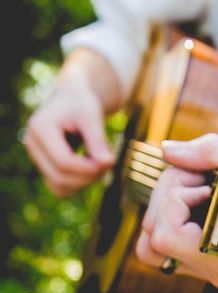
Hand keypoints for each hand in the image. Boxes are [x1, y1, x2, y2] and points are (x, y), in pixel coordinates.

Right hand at [24, 77, 114, 196]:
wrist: (71, 101)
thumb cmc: (82, 105)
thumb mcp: (92, 115)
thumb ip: (98, 139)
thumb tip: (108, 164)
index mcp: (40, 127)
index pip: (64, 161)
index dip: (88, 168)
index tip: (109, 161)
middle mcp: (32, 144)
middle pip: (60, 177)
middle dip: (88, 177)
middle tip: (107, 163)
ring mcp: (35, 158)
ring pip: (59, 187)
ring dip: (84, 182)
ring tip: (98, 164)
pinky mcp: (43, 167)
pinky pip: (60, 189)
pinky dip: (78, 184)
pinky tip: (88, 168)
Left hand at [136, 133, 217, 288]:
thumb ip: (208, 152)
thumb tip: (167, 152)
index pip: (165, 235)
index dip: (177, 199)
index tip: (208, 184)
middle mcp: (212, 274)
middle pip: (151, 236)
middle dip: (168, 197)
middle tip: (201, 181)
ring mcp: (204, 273)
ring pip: (148, 248)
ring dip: (162, 212)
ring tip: (194, 194)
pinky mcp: (199, 266)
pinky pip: (161, 249)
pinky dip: (167, 222)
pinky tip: (193, 206)